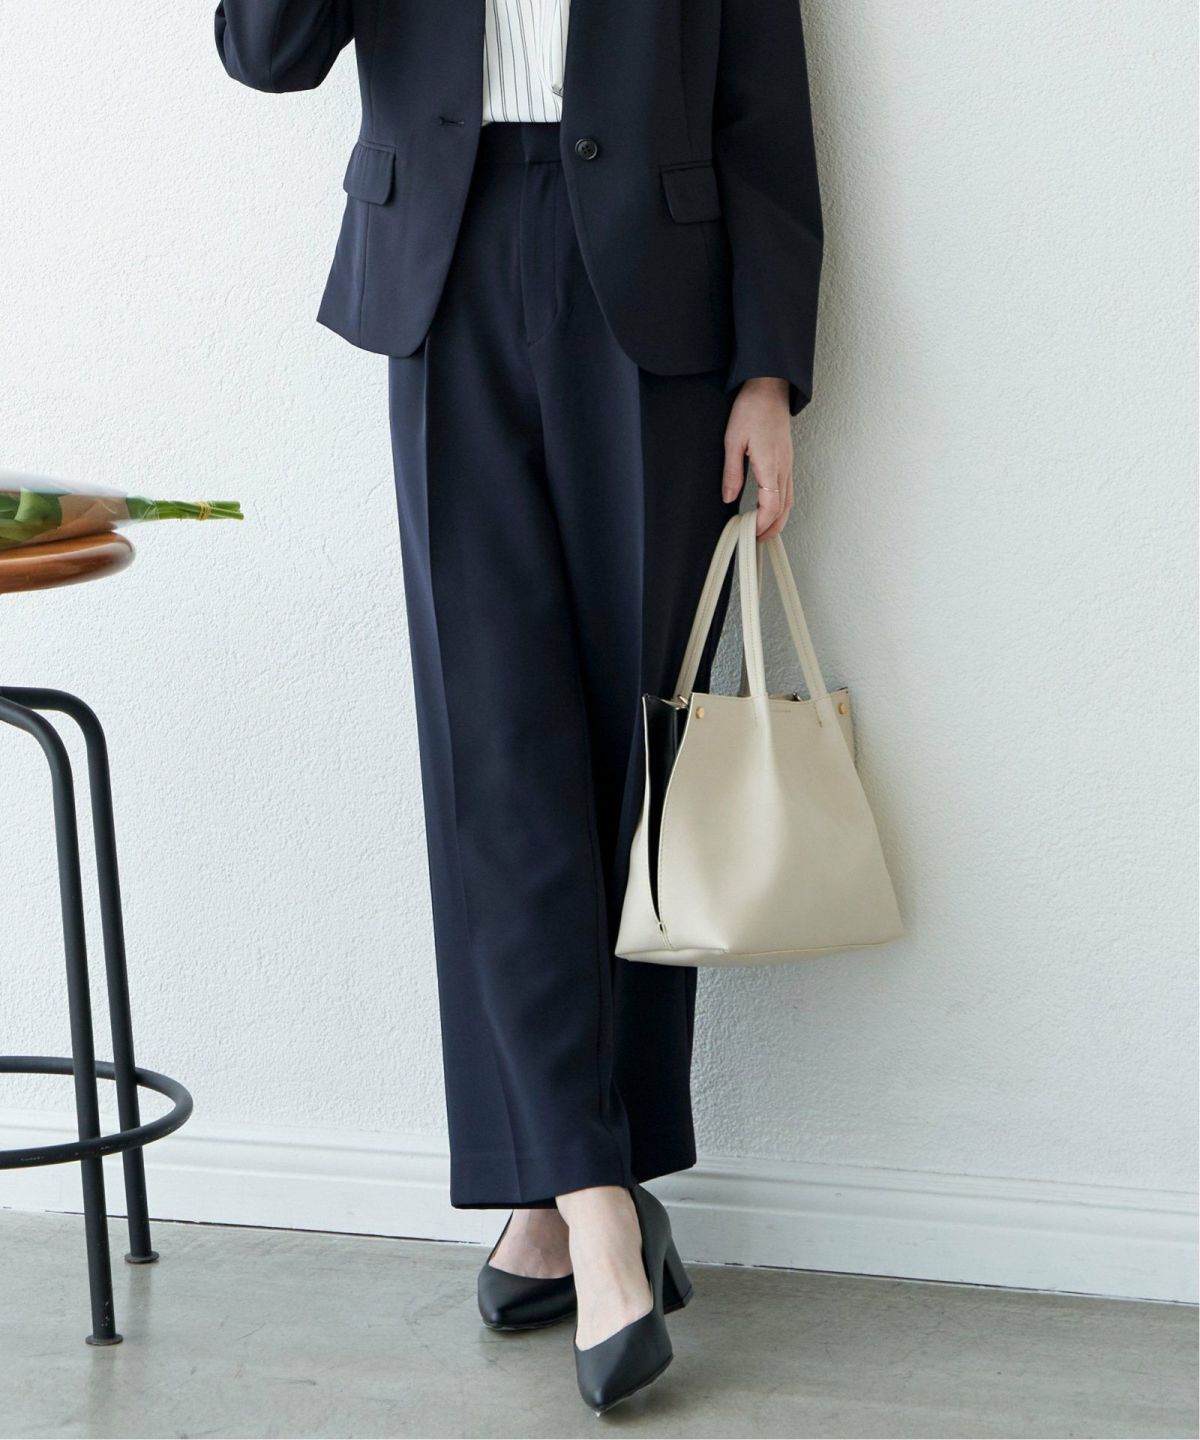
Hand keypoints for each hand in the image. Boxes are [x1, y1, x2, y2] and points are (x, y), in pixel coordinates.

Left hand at [722, 377, 793, 538]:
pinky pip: (788, 489)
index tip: (749, 533)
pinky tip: (771, 509)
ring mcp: (788, 463)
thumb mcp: (733, 441)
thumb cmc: (752, 409)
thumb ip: (732, 473)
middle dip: (771, 528)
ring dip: (778, 519)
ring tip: (762, 530)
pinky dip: (781, 506)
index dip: (761, 524)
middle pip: (783, 508)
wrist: (769, 387)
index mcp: (771, 464)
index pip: (771, 505)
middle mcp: (783, 467)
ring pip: (789, 500)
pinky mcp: (787, 459)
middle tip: (755, 540)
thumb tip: (728, 497)